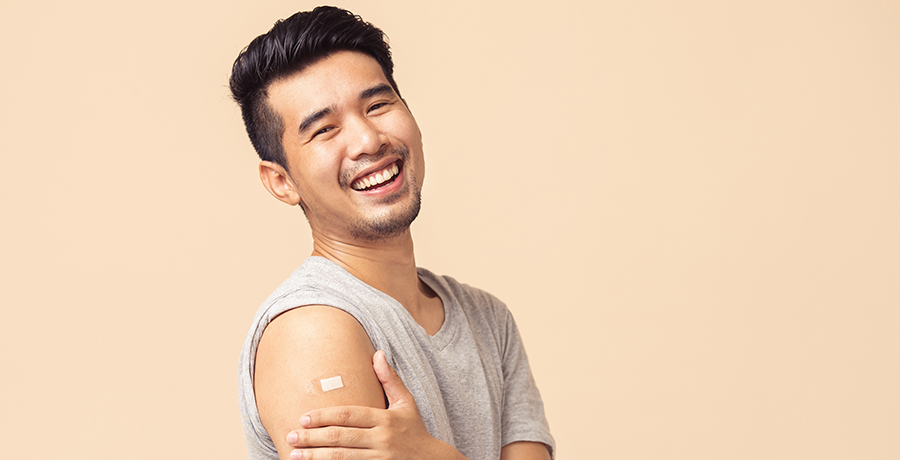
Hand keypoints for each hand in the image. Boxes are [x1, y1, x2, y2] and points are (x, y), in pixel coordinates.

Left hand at [285, 350, 466, 459]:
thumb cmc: (415, 430)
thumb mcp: (406, 403)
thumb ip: (389, 380)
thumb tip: (377, 353)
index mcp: (385, 420)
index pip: (349, 416)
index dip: (324, 416)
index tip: (303, 417)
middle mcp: (381, 440)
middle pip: (340, 438)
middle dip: (312, 437)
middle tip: (291, 436)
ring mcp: (380, 459)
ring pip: (342, 458)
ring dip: (315, 457)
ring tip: (294, 455)